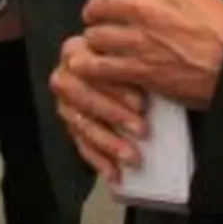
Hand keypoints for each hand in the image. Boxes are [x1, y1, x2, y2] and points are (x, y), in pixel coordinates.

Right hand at [50, 34, 148, 181]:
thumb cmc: (133, 62)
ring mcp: (64, 102)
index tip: (141, 103)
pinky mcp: (69, 125)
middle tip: (141, 129)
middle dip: (112, 114)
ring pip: (81, 123)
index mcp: (78, 49)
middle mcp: (66, 73)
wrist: (124, 69)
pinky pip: (80, 144)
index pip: (92, 67)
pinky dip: (99, 160)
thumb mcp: (133, 56)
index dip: (116, 87)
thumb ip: (135, 63)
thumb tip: (157, 77)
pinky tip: (114, 174)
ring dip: (107, 142)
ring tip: (132, 156)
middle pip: (81, 95)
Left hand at [79, 0, 222, 110]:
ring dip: (95, 39)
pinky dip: (94, 66)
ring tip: (98, 42)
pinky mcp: (139, 68)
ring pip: (96, 35)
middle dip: (94, 12)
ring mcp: (139, 39)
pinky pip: (101, 65)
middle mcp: (145, 6)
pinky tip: (92, 65)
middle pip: (99, 4)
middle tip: (95, 16)